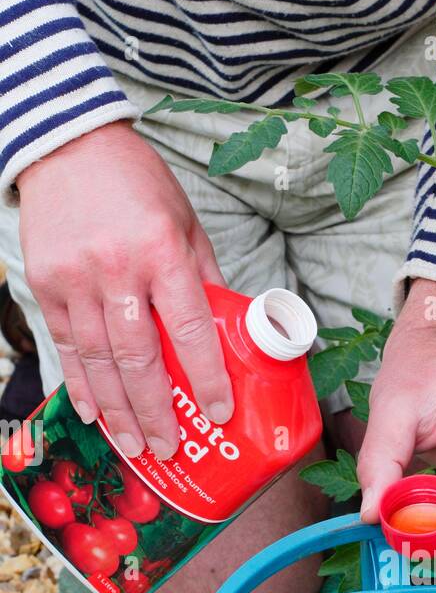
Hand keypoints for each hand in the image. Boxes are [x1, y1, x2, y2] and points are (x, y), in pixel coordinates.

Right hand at [17, 121, 231, 458]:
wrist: (66, 144)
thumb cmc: (137, 184)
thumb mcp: (186, 223)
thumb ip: (205, 278)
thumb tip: (233, 330)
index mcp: (162, 252)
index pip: (189, 329)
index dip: (207, 376)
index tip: (220, 412)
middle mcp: (116, 269)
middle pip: (138, 359)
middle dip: (156, 412)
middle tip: (170, 449)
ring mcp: (75, 279)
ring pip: (99, 362)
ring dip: (119, 412)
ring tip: (136, 447)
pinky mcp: (45, 284)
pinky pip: (67, 346)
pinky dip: (81, 385)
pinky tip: (95, 416)